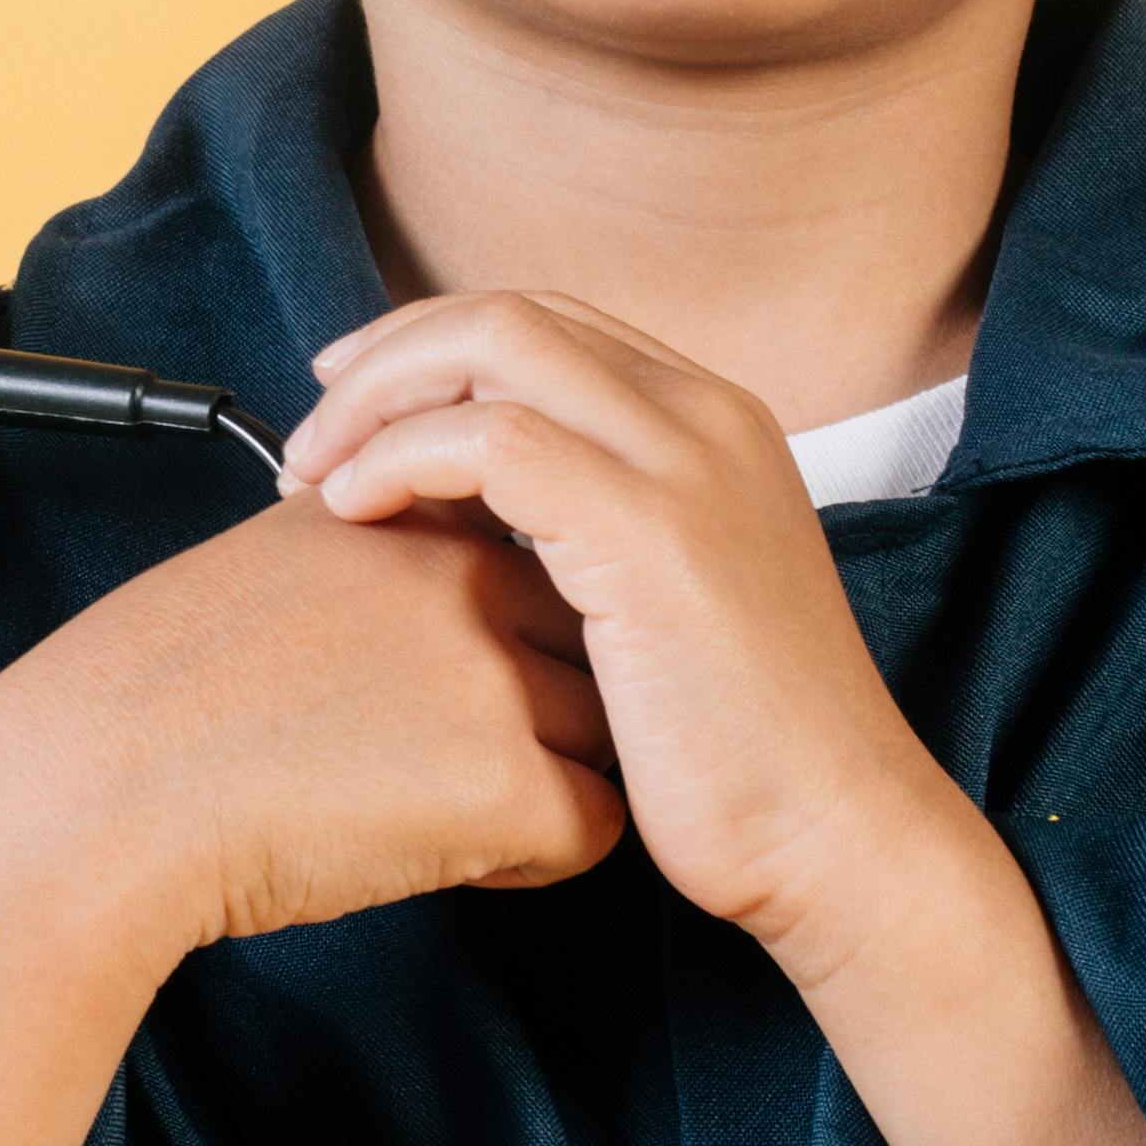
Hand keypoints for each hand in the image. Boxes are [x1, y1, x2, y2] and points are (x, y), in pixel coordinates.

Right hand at [0, 496, 625, 969]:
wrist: (102, 791)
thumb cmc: (163, 698)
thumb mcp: (272, 563)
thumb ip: (370, 545)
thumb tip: (436, 582)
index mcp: (408, 513)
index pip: (535, 551)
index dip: (504, 625)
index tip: (430, 678)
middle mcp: (466, 577)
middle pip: (586, 636)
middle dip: (543, 697)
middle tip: (435, 750)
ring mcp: (498, 675)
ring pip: (604, 729)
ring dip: (543, 776)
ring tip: (429, 802)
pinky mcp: (509, 780)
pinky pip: (597, 823)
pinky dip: (531, 856)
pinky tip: (438, 851)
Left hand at [273, 295, 947, 958]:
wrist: (834, 831)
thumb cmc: (740, 749)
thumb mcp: (667, 600)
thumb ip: (594, 525)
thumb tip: (473, 507)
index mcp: (716, 421)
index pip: (547, 322)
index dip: (431, 346)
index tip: (352, 398)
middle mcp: (708, 415)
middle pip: (509, 313)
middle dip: (388, 357)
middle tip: (311, 429)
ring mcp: (685, 462)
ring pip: (493, 345)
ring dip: (378, 399)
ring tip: (313, 476)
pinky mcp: (649, 528)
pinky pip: (489, 440)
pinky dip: (400, 458)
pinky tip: (353, 513)